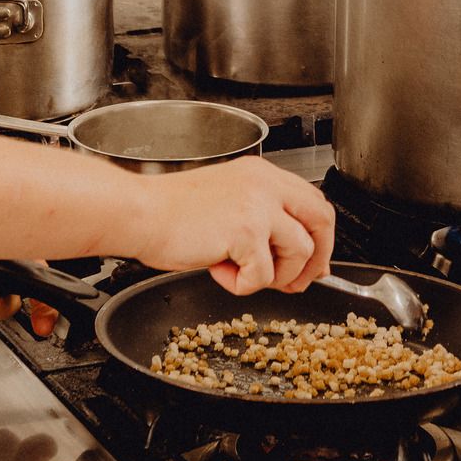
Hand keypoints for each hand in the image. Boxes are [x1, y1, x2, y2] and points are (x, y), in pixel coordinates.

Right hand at [125, 160, 336, 294]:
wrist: (139, 213)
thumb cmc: (171, 212)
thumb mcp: (227, 203)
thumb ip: (262, 221)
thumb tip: (294, 258)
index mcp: (262, 175)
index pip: (314, 202)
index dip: (321, 237)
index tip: (315, 263)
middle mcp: (265, 185)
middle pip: (321, 220)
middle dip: (316, 259)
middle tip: (296, 282)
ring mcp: (258, 206)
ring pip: (300, 252)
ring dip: (274, 276)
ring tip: (240, 272)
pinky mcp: (246, 231)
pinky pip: (264, 275)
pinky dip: (243, 285)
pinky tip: (219, 270)